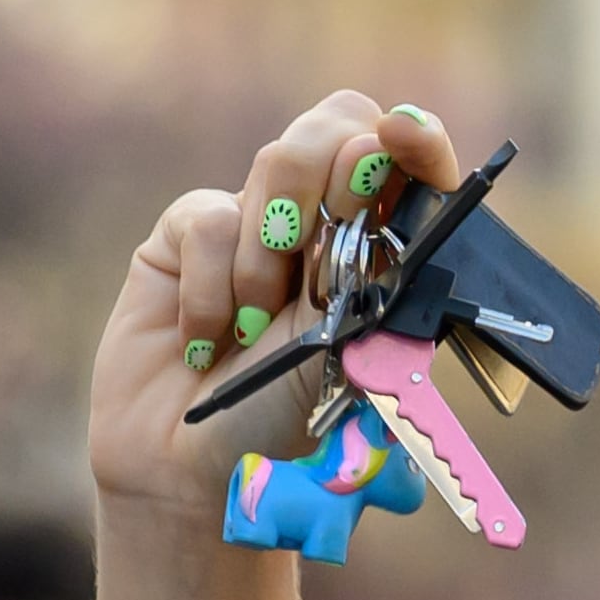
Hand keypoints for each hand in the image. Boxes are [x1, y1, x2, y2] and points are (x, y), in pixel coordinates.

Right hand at [85, 93, 467, 537]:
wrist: (198, 475)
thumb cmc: (293, 428)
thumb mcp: (362, 352)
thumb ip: (381, 268)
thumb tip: (388, 172)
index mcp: (388, 249)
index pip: (412, 159)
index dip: (415, 137)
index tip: (404, 138)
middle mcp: (327, 225)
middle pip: (339, 125)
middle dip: (330, 177)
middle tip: (315, 256)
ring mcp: (254, 223)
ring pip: (273, 168)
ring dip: (270, 262)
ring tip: (258, 335)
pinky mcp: (184, 235)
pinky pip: (206, 216)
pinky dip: (212, 287)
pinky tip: (207, 343)